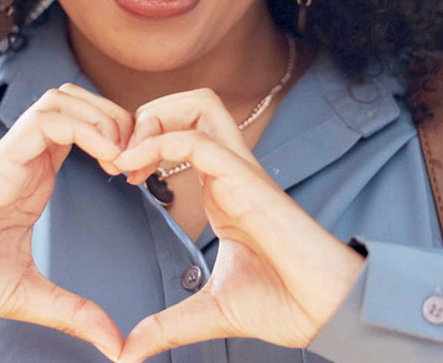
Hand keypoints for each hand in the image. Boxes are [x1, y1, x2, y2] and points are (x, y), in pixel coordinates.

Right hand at [0, 83, 131, 359]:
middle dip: (118, 116)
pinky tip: (105, 157)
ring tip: (123, 157)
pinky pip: (46, 120)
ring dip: (103, 117)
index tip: (138, 174)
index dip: (118, 137)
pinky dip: (85, 127)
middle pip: (77, 100)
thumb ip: (73, 312)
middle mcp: (25, 158)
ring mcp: (11, 155)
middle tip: (139, 158)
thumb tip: (115, 346)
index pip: (82, 126)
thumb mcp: (29, 295)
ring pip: (62, 99)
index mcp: (34, 176)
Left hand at [112, 88, 365, 362]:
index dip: (145, 142)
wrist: (324, 313)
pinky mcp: (247, 180)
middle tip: (119, 155)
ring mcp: (240, 171)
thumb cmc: (283, 302)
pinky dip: (160, 142)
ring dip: (156, 119)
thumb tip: (131, 350)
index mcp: (222, 188)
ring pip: (200, 105)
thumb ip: (169, 324)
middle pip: (192, 103)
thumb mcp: (210, 310)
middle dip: (148, 115)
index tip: (118, 173)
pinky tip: (134, 168)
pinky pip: (200, 139)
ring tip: (128, 156)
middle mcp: (230, 170)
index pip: (183, 132)